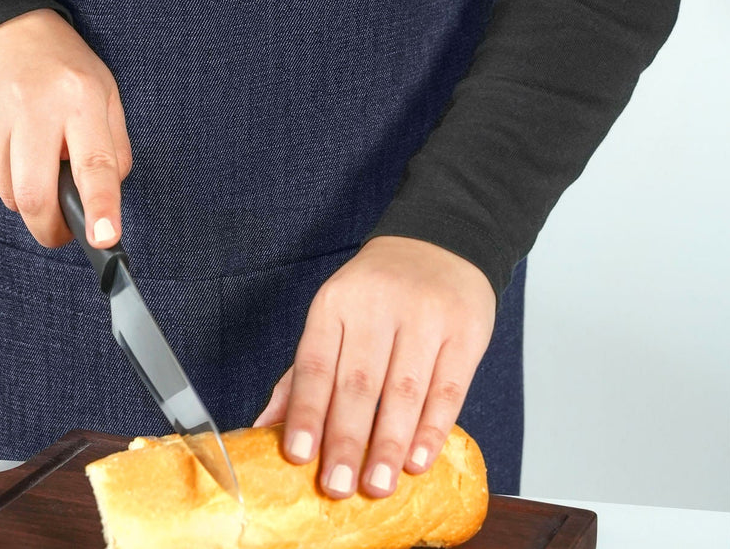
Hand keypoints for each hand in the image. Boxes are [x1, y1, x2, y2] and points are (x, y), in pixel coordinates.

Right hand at [0, 7, 132, 249]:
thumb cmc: (60, 64)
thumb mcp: (105, 90)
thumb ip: (114, 146)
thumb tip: (106, 199)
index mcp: (80, 97)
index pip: (93, 163)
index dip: (100, 207)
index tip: (104, 238)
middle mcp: (35, 109)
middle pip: (36, 195)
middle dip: (51, 228)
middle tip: (65, 229)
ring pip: (11, 195)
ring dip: (30, 197)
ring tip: (40, 162)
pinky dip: (8, 177)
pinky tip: (16, 146)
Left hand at [253, 235, 495, 499]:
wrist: (439, 242)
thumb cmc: (377, 292)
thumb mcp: (335, 316)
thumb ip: (304, 373)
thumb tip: (265, 427)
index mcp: (335, 304)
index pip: (316, 363)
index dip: (306, 410)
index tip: (298, 454)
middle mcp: (376, 306)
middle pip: (359, 381)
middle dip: (346, 439)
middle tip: (338, 486)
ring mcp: (423, 317)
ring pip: (404, 390)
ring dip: (390, 444)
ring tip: (377, 485)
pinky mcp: (464, 330)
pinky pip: (447, 388)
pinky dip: (432, 429)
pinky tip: (419, 460)